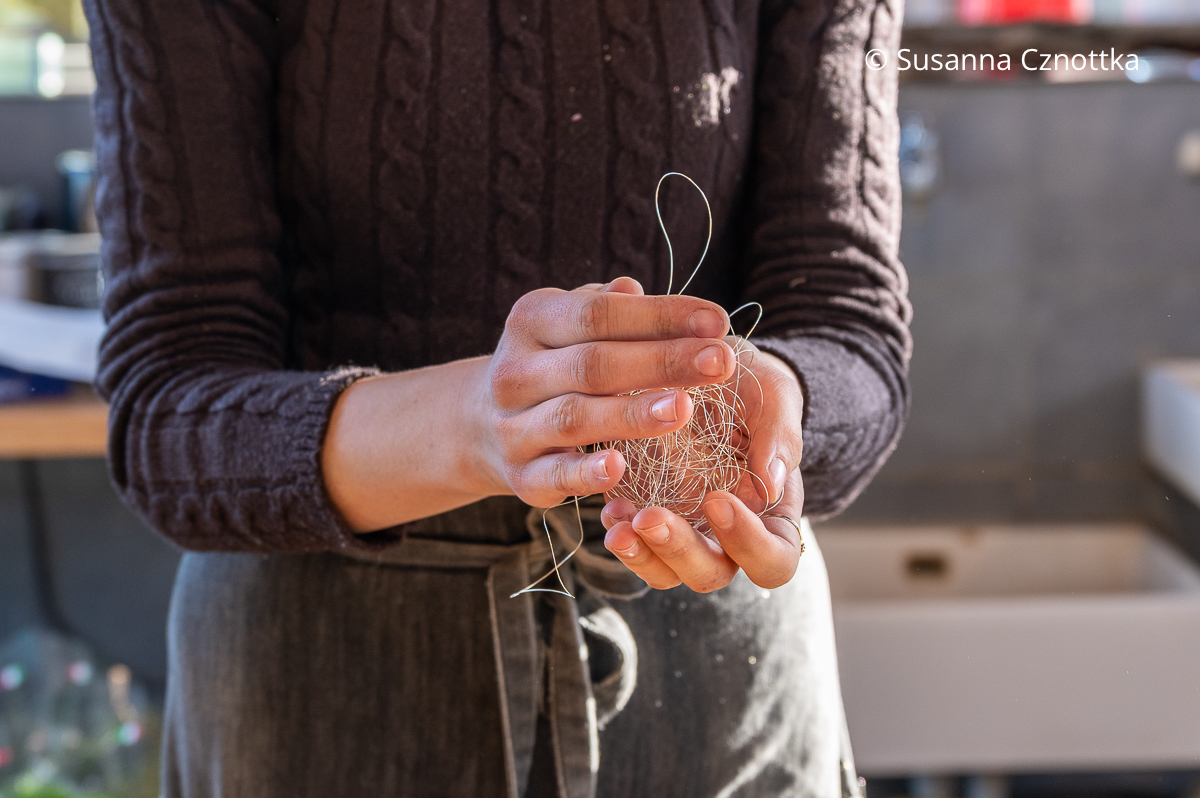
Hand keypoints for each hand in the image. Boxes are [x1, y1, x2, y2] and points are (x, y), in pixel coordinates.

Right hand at [471, 277, 735, 508]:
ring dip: (631, 414)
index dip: (659, 316)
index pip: (599, 313)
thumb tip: (632, 288)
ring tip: (683, 408)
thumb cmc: (553, 364)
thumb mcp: (570, 325)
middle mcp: (516, 372)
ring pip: (574, 418)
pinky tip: (621, 466)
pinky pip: (554, 475)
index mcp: (532, 321)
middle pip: (593, 364)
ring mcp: (514, 427)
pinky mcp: (521, 476)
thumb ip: (608, 310)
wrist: (480, 423)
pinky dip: (585, 474)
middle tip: (721, 361)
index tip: (717, 322)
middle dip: (662, 361)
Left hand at [600, 344, 805, 591]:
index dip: (750, 544)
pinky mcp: (644, 514)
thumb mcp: (773, 395)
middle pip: (711, 573)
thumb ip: (780, 436)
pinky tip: (610, 508)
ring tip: (619, 525)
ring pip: (665, 571)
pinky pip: (633, 544)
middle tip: (651, 517)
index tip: (718, 499)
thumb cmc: (750, 387)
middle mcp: (727, 535)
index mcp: (771, 516)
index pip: (774, 560)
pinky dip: (620, 531)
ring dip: (641, 554)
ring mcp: (684, 529)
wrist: (704, 368)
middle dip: (680, 551)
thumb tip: (771, 486)